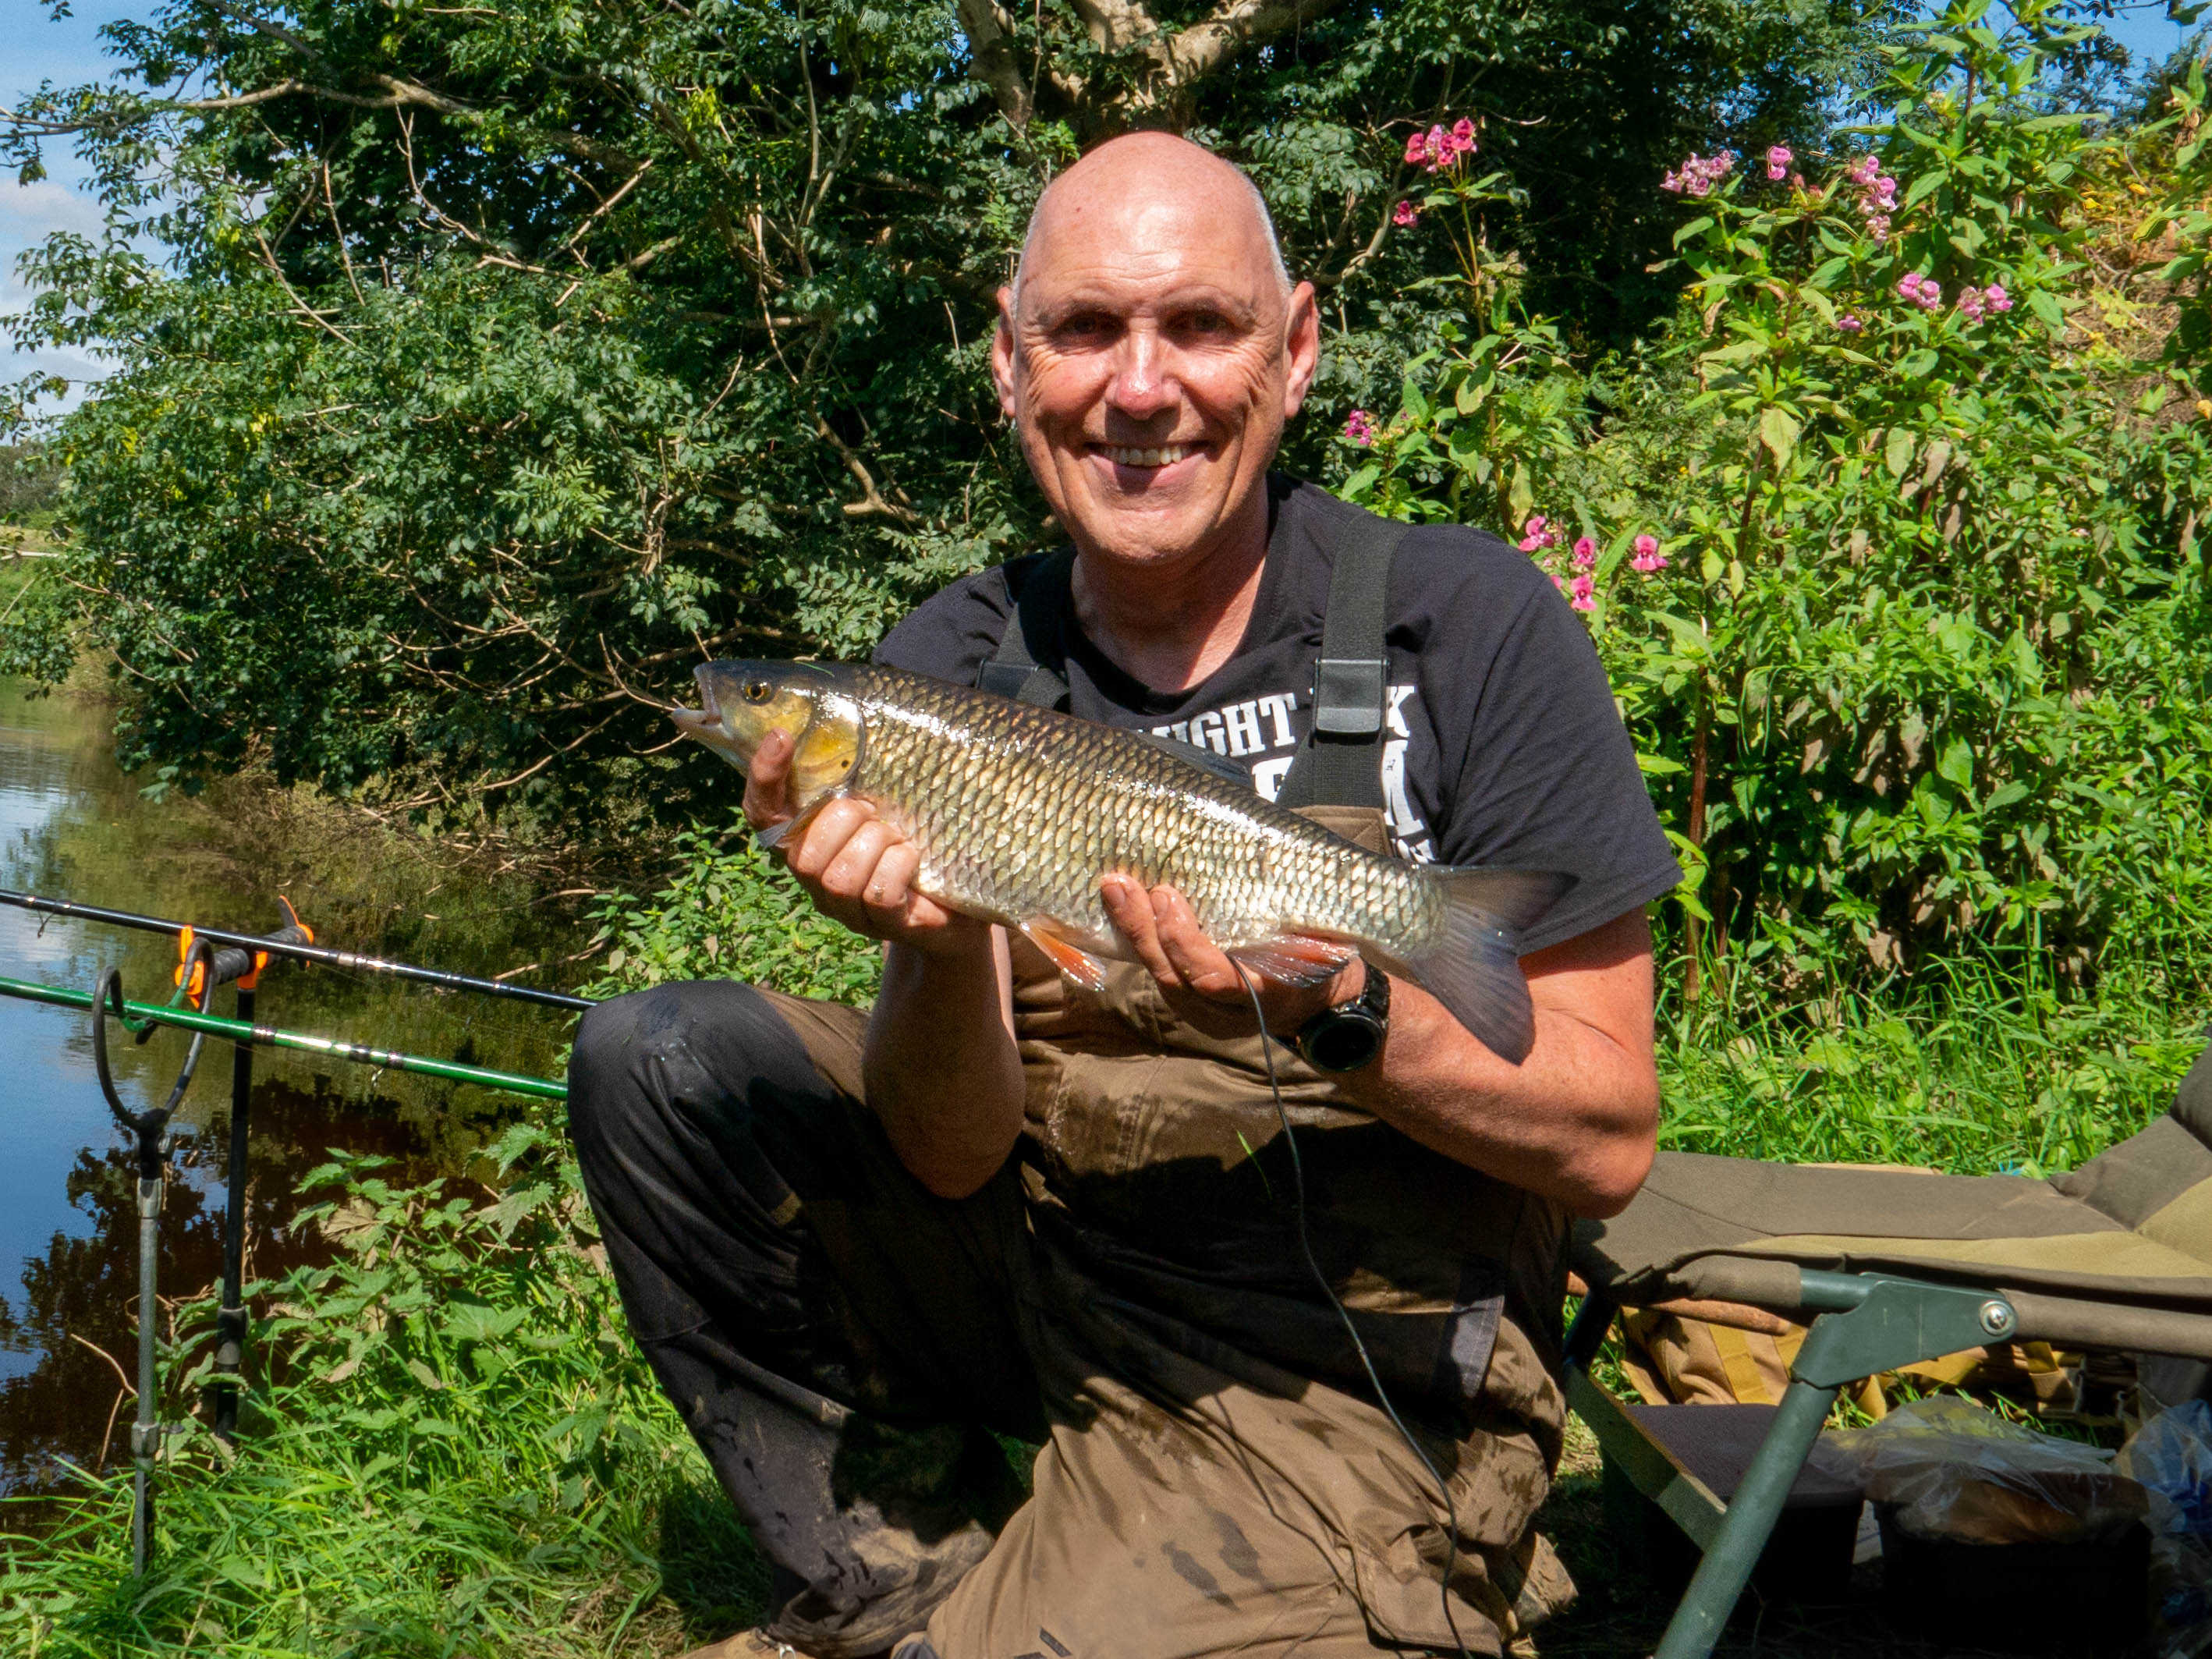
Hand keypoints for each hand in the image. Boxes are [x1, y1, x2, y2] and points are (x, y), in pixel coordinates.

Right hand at [744, 728, 987, 953]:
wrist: (958, 898)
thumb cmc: (912, 835)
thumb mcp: (881, 799)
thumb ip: (855, 772)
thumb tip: (844, 716)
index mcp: (806, 841)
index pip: (763, 814)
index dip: (763, 778)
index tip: (781, 736)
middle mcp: (815, 880)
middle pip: (802, 853)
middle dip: (843, 820)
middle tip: (874, 812)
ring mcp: (846, 909)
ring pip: (840, 877)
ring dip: (875, 844)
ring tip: (897, 838)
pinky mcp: (883, 925)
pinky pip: (879, 894)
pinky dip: (899, 866)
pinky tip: (912, 858)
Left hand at [1098, 874, 1361, 1034]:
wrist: (1318, 1003)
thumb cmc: (1323, 954)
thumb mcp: (1324, 940)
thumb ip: (1300, 922)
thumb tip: (1286, 872)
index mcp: (1268, 993)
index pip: (1212, 979)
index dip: (1184, 942)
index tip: (1167, 896)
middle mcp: (1229, 1012)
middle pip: (1173, 978)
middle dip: (1143, 930)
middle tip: (1122, 885)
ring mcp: (1204, 1013)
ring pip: (1159, 976)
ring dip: (1131, 931)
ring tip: (1114, 888)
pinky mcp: (1188, 1003)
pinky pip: (1158, 972)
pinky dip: (1137, 940)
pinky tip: (1121, 907)